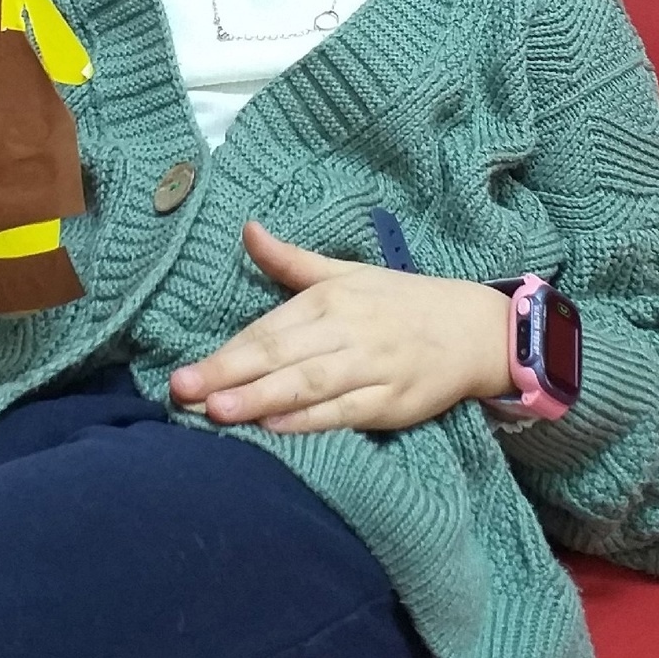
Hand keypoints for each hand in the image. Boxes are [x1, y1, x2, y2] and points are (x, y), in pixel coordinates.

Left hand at [169, 221, 513, 433]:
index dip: (225, 353)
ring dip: (262, 398)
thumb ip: (291, 261)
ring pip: (308, 384)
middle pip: (279, 355)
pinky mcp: (393, 402)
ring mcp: (371, 367)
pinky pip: (346, 412)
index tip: (183, 373)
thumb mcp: (346, 273)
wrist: (475, 328)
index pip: (268, 330)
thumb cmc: (400, 302)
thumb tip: (247, 229)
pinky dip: (311, 421)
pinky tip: (276, 428)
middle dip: (229, 374)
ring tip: (219, 412)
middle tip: (183, 390)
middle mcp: (347, 331)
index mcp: (331, 299)